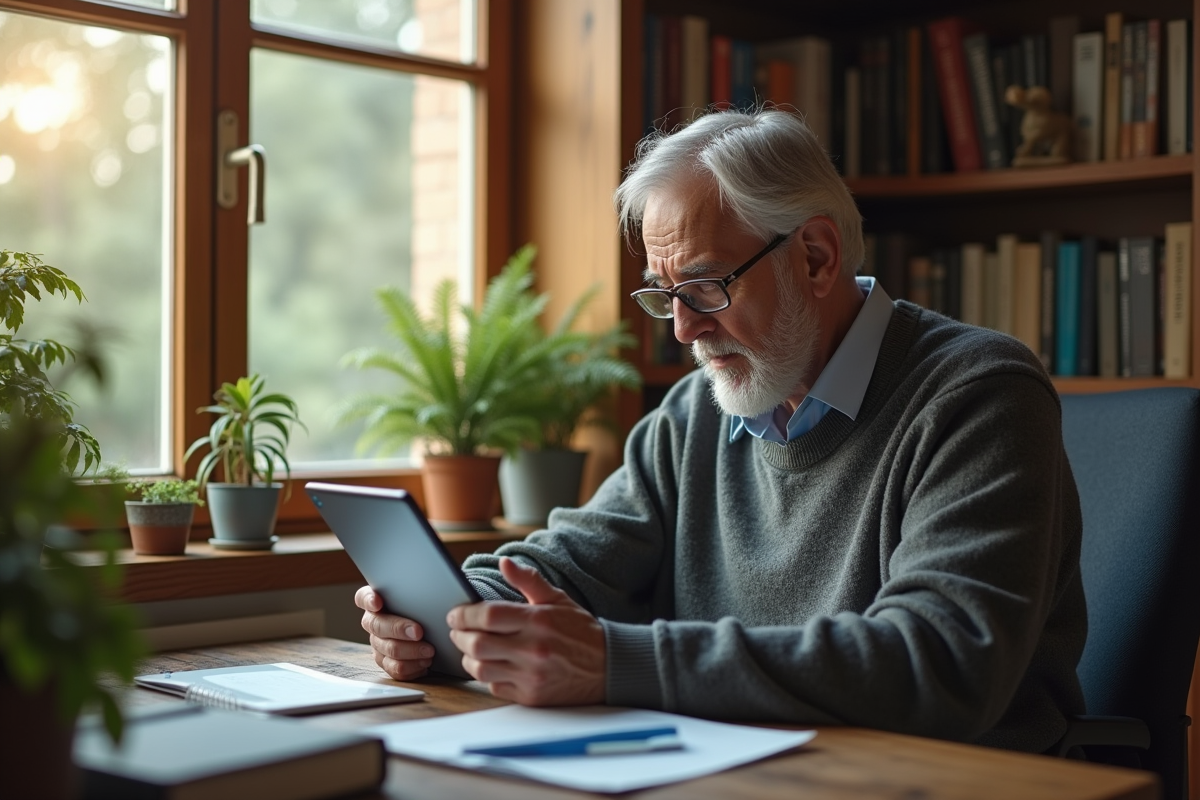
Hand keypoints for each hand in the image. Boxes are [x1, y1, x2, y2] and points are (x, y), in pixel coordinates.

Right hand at [355, 585, 434, 680]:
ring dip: (411, 651)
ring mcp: (378, 644)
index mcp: (376, 602)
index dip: (368, 600)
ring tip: (430, 650)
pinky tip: (425, 662)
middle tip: (418, 631)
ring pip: (389, 649)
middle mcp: (373, 623)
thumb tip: (431, 586)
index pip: (363, 597)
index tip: (378, 602)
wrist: (433, 632)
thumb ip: (418, 591)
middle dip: (398, 628)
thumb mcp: (421, 597)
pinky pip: (395, 668)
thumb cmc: (425, 609)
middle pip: (377, 626)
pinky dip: (412, 666)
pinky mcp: (386, 662)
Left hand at [447, 557, 605, 705]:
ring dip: (468, 658)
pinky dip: (487, 676)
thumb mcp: (558, 599)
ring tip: (471, 648)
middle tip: (458, 630)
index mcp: (539, 621)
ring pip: (480, 669)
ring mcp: (531, 675)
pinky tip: (492, 665)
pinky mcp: (531, 696)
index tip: (455, 614)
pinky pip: (494, 687)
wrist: (609, 667)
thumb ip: (529, 581)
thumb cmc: (580, 631)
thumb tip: (504, 562)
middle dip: (459, 636)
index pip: (487, 616)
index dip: (464, 614)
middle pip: (477, 644)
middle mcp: (533, 649)